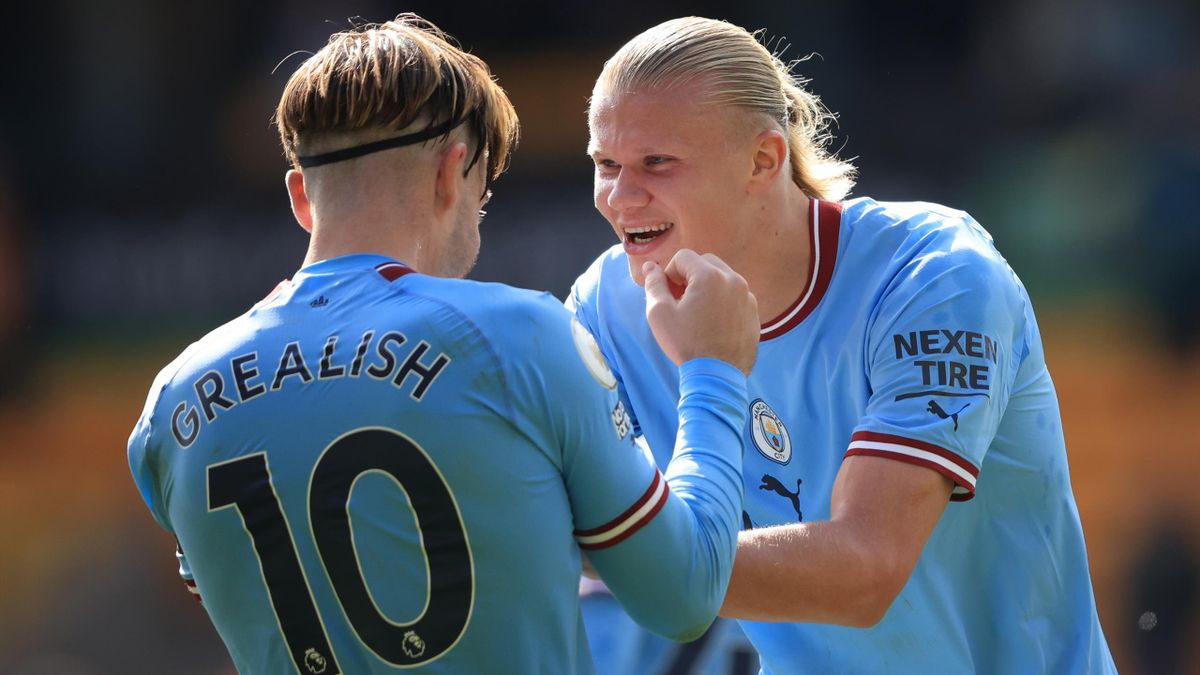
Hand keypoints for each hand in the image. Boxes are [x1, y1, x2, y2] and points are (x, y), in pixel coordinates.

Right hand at [642, 249, 758, 375]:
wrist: (717, 377)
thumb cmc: (686, 345)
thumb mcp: (659, 313)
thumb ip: (653, 284)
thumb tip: (651, 267)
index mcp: (710, 276)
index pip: (683, 257)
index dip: (670, 273)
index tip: (668, 295)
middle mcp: (733, 280)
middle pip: (705, 262)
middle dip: (689, 276)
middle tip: (681, 301)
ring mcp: (747, 296)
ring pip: (722, 277)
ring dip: (706, 287)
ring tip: (697, 313)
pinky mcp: (754, 312)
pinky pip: (734, 295)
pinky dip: (722, 301)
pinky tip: (713, 323)